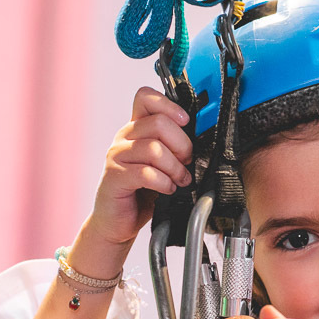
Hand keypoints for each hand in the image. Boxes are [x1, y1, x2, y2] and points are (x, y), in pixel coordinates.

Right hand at [86, 86, 191, 250]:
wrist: (120, 221)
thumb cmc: (144, 192)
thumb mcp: (164, 164)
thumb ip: (175, 147)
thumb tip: (203, 139)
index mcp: (137, 128)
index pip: (146, 97)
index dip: (169, 105)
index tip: (186, 122)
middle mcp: (124, 137)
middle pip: (158, 123)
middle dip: (182, 144)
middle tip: (187, 162)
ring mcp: (116, 156)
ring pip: (154, 148)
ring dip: (174, 167)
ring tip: (179, 179)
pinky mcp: (114, 177)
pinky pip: (145, 173)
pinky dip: (163, 182)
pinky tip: (167, 189)